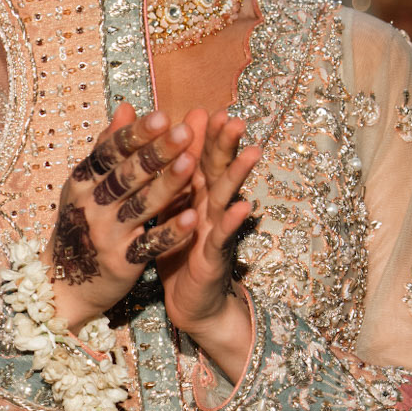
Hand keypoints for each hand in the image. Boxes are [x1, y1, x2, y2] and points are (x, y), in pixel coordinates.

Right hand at [47, 103, 198, 329]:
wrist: (65, 284)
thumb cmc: (82, 225)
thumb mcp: (86, 186)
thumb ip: (109, 147)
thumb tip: (127, 107)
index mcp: (81, 184)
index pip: (109, 154)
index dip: (135, 136)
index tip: (162, 116)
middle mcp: (90, 208)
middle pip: (126, 177)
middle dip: (156, 154)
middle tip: (184, 133)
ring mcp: (105, 237)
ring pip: (140, 208)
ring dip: (166, 186)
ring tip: (192, 165)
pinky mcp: (121, 264)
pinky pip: (149, 246)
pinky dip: (170, 233)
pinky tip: (191, 218)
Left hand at [157, 109, 259, 380]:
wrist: (189, 301)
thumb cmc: (177, 251)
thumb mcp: (167, 211)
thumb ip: (165, 179)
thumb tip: (158, 146)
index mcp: (193, 195)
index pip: (198, 159)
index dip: (202, 136)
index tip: (204, 109)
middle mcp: (209, 208)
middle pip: (217, 171)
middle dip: (225, 145)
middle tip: (234, 118)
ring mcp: (214, 231)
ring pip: (227, 198)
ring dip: (239, 175)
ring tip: (253, 151)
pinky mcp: (214, 257)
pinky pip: (222, 237)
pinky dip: (232, 222)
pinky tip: (244, 207)